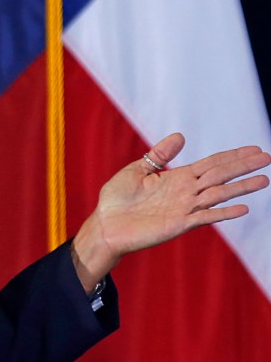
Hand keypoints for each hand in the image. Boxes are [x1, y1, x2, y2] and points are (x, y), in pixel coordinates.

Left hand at [72, 133, 269, 290]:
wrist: (106, 225)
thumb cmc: (117, 199)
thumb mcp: (137, 170)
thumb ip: (159, 155)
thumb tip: (181, 136)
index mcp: (176, 177)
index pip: (210, 164)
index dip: (231, 156)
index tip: (252, 149)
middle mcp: (185, 192)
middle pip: (220, 176)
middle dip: (243, 166)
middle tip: (267, 157)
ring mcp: (184, 208)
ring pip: (219, 194)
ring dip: (241, 187)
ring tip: (265, 179)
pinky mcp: (179, 224)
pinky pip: (205, 217)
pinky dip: (223, 212)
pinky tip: (242, 208)